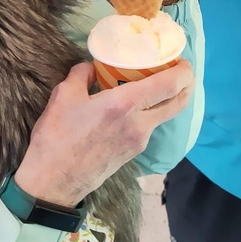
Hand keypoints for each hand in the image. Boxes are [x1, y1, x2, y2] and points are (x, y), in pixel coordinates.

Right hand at [15, 61, 194, 206]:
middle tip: (180, 70)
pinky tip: (138, 104)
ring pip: (165, 116)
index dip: (183, 71)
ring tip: (157, 83)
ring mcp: (139, 141)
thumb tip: (92, 67)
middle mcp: (140, 124)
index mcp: (125, 105)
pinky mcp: (133, 152)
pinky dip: (152, 111)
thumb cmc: (57, 137)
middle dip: (186, 85)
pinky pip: (150, 126)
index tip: (183, 60)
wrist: (54, 181)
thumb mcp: (64, 95)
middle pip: (178, 103)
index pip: (170, 86)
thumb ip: (82, 75)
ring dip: (168, 98)